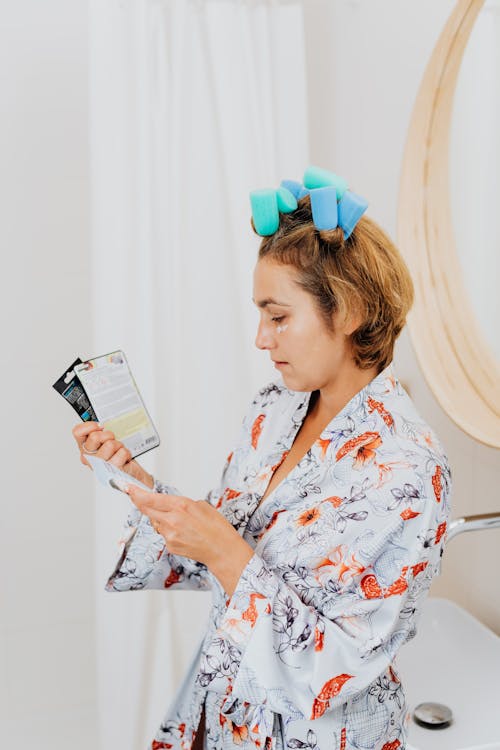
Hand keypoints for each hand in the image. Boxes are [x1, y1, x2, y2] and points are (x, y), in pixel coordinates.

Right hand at [72, 421, 153, 487]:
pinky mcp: (111, 471)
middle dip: (108, 435)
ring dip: (119, 445)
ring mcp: (99, 466)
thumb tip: (104, 422)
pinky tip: (124, 459)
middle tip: (112, 440)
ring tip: (119, 451)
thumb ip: (101, 430)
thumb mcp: (107, 439)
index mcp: (85, 447)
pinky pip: (121, 452)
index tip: (99, 426)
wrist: (130, 472)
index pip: (78, 432)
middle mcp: (89, 457)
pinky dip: (126, 453)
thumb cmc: (118, 455)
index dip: (90, 426)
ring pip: (110, 444)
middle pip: (95, 437)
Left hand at [124, 485, 253, 595]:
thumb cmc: (217, 528)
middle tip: (135, 496)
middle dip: (140, 502)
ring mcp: (169, 535)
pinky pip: (163, 534)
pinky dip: (169, 531)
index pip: (151, 498)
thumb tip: (170, 505)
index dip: (136, 493)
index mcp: (181, 506)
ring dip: (160, 519)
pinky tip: (183, 533)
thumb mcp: (201, 506)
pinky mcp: (170, 546)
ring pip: (156, 523)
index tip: (128, 488)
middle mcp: (172, 520)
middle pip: (146, 510)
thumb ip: (182, 504)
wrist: (222, 551)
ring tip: (180, 522)